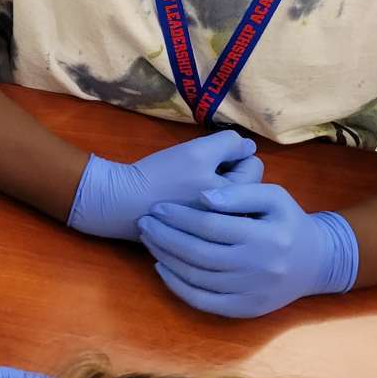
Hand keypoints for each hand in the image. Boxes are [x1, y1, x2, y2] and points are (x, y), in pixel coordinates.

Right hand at [66, 129, 263, 240]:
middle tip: (196, 171)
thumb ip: (229, 144)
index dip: (231, 153)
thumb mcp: (197, 151)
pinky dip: (202, 200)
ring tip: (188, 185)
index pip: (253, 164)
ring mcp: (217, 229)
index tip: (205, 158)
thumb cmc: (161, 177)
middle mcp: (234, 220)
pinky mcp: (199, 233)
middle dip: (225, 170)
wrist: (123, 204)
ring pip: (228, 195)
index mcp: (239, 202)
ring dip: (215, 184)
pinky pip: (212, 208)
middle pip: (244, 181)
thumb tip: (248, 146)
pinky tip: (182, 199)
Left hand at [140, 182, 358, 318]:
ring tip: (149, 240)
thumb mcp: (274, 197)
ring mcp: (252, 292)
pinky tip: (162, 267)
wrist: (317, 262)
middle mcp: (260, 267)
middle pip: (199, 253)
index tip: (157, 207)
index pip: (210, 226)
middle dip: (165, 237)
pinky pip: (203, 301)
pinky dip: (177, 286)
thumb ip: (240, 193)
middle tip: (144, 223)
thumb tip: (202, 197)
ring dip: (166, 258)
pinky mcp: (246, 310)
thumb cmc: (288, 222)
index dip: (179, 216)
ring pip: (197, 277)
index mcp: (267, 236)